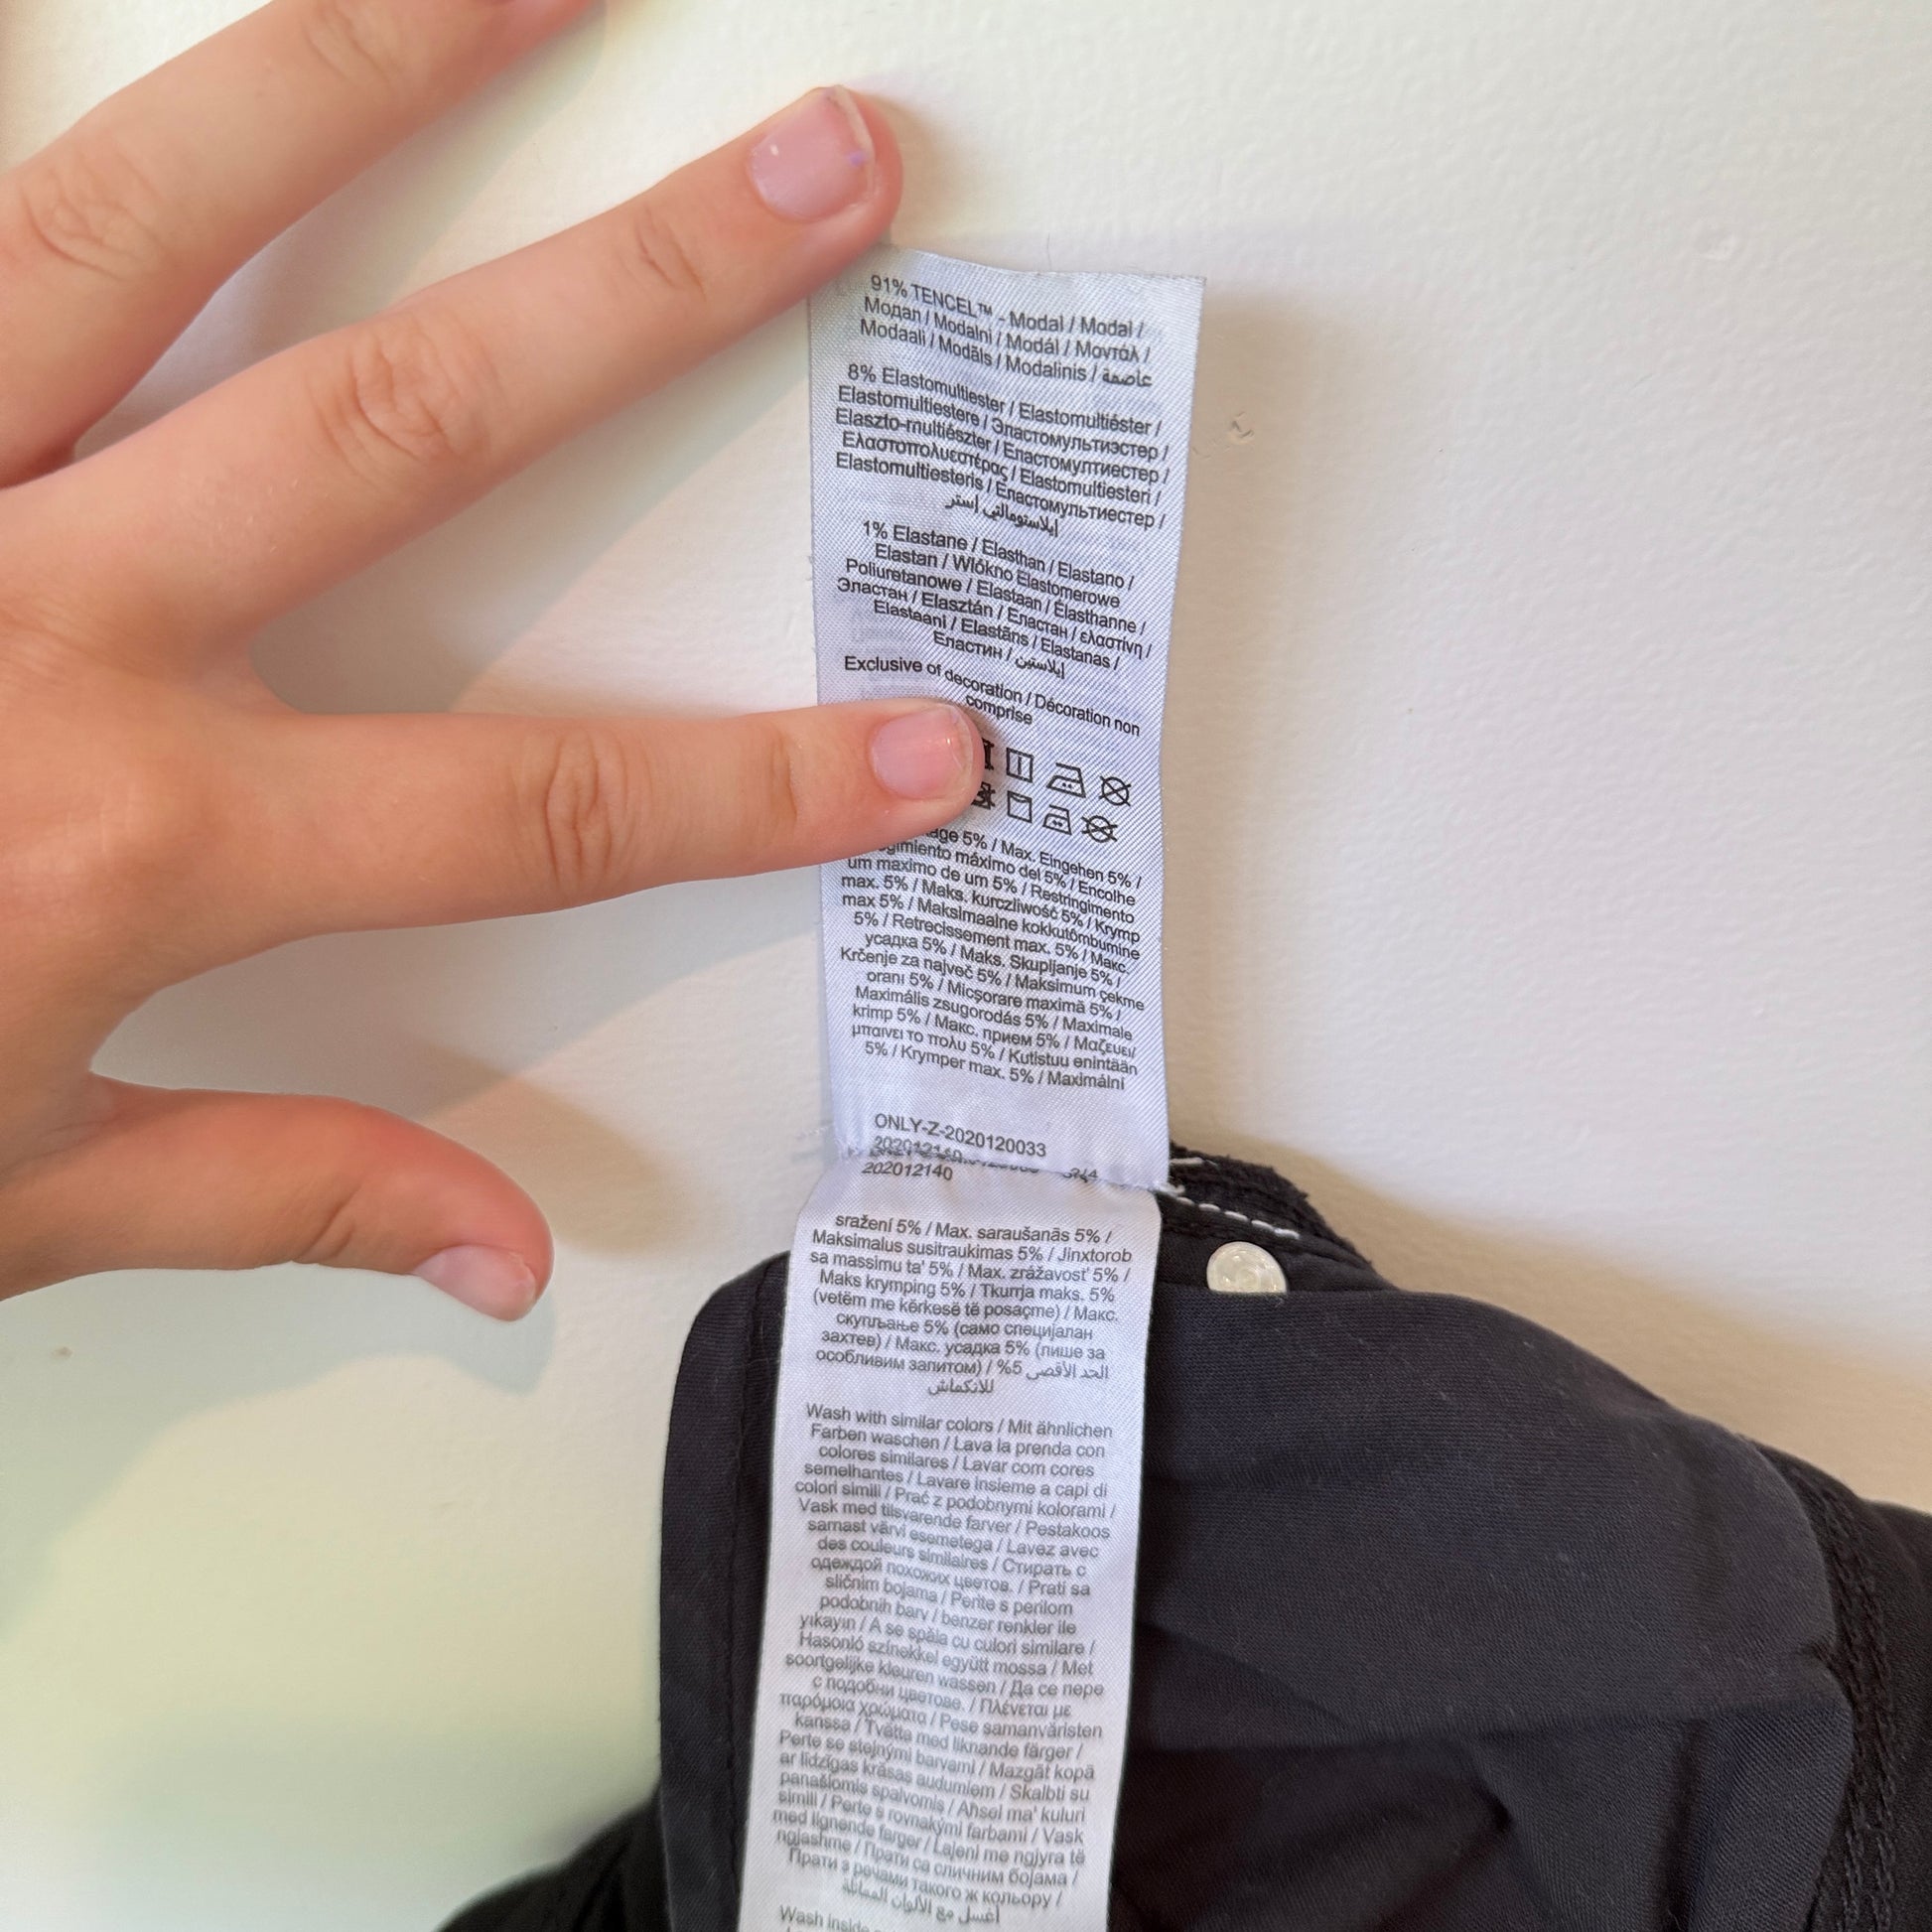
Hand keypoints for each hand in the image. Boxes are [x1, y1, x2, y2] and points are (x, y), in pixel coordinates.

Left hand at [0, 0, 978, 1315]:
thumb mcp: (6, 1195)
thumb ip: (278, 1183)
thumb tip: (499, 1249)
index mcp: (139, 834)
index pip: (541, 811)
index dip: (764, 787)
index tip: (926, 748)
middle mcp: (42, 616)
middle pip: (419, 419)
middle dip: (656, 297)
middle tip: (819, 176)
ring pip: (155, 214)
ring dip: (365, 73)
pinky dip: (14, 89)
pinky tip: (78, 16)